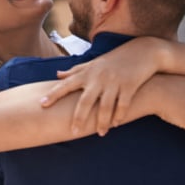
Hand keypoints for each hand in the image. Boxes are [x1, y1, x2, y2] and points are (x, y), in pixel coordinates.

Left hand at [41, 37, 160, 135]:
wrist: (143, 51)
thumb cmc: (114, 59)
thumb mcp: (93, 62)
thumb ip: (75, 70)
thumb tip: (57, 75)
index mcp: (88, 72)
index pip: (66, 85)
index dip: (53, 94)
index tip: (41, 104)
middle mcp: (99, 78)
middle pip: (85, 101)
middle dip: (79, 118)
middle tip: (73, 132)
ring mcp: (114, 82)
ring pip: (105, 107)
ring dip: (102, 122)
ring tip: (101, 133)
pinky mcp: (130, 85)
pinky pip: (122, 105)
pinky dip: (119, 116)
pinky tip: (116, 124)